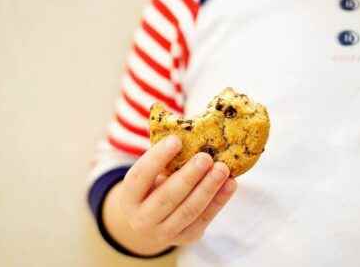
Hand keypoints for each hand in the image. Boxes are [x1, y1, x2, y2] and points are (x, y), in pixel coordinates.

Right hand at [103, 135, 236, 255]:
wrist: (148, 223)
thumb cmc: (152, 186)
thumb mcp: (148, 172)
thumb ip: (161, 154)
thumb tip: (180, 121)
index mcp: (129, 196)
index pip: (141, 175)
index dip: (157, 157)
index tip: (176, 139)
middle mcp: (141, 219)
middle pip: (167, 197)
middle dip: (188, 177)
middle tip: (206, 157)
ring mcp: (164, 232)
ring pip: (188, 211)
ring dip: (208, 189)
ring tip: (223, 169)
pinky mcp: (186, 238)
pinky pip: (204, 219)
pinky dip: (219, 201)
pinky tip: (231, 184)